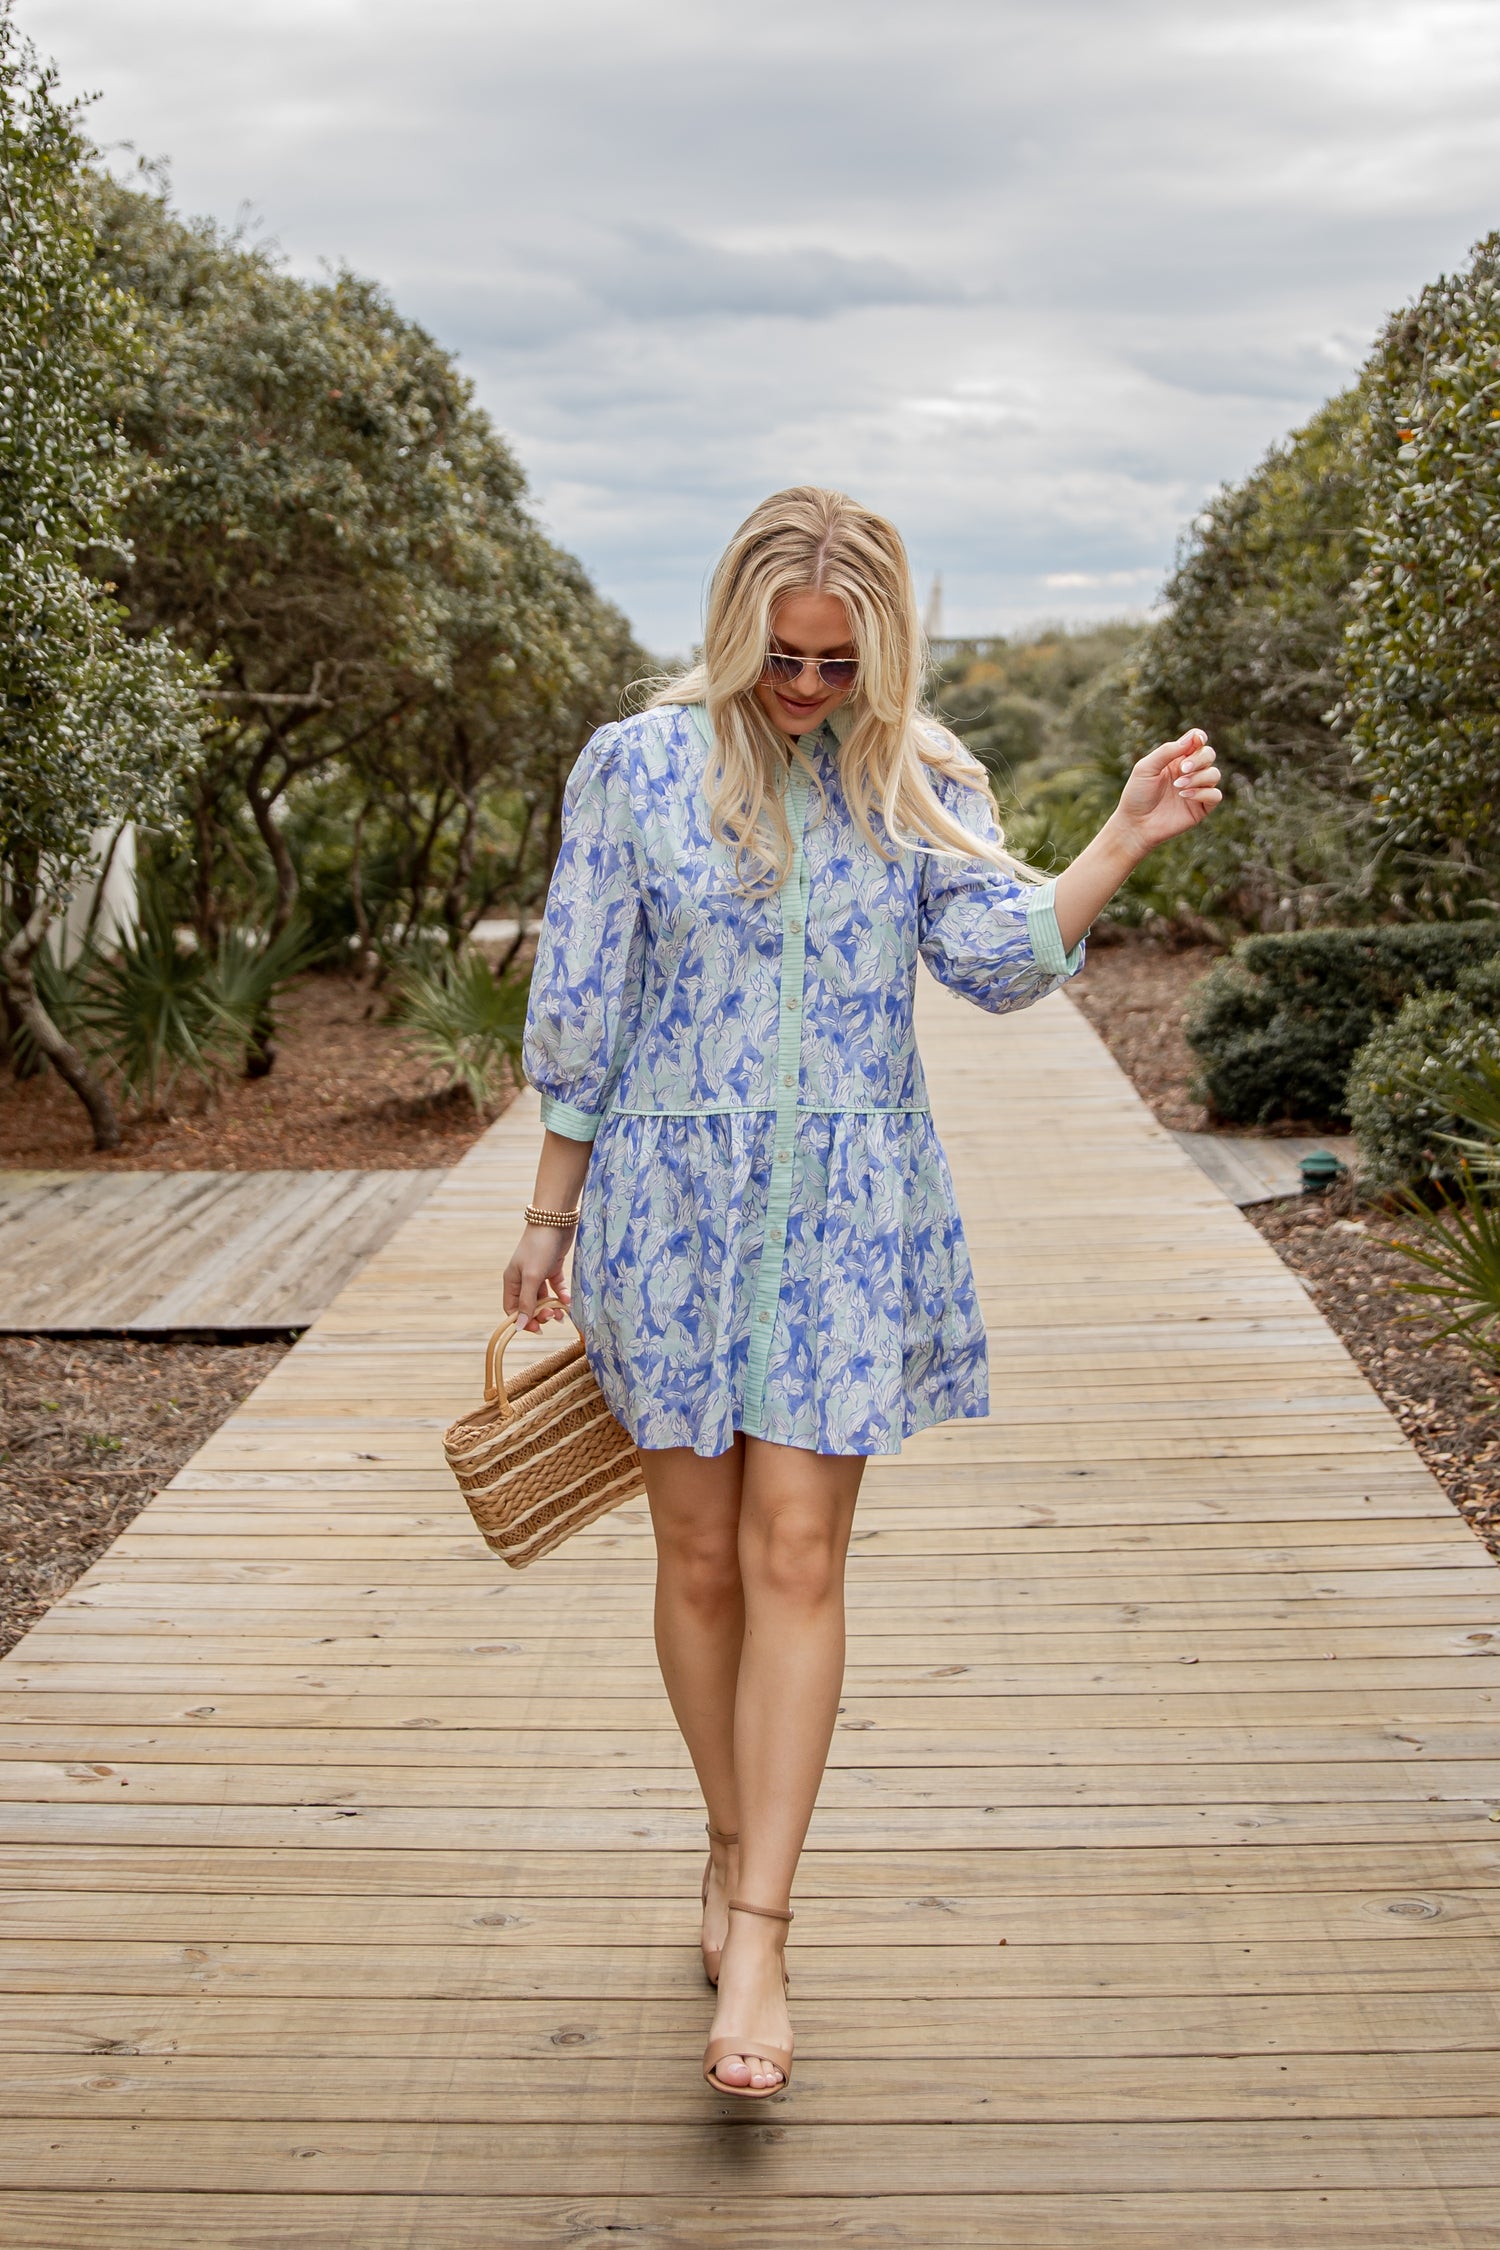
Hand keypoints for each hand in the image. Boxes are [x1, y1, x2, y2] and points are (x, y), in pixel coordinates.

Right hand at [502, 1223, 574, 1333]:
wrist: (556, 1220)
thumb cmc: (539, 1247)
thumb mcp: (532, 1277)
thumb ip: (526, 1302)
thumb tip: (519, 1326)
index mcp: (511, 1280)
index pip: (512, 1309)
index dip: (522, 1321)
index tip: (537, 1328)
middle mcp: (522, 1278)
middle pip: (528, 1305)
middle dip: (540, 1314)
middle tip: (552, 1317)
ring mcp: (537, 1272)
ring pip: (543, 1298)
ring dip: (552, 1308)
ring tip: (561, 1315)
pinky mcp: (552, 1267)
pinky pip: (555, 1287)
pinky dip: (561, 1295)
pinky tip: (568, 1301)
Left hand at [1110, 729, 1221, 859]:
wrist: (1135, 824)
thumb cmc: (1137, 795)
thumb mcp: (1146, 768)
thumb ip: (1167, 751)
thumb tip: (1193, 737)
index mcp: (1176, 759)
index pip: (1196, 741)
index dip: (1200, 737)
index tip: (1197, 740)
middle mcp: (1189, 772)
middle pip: (1208, 755)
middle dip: (1199, 759)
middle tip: (1182, 769)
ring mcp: (1197, 789)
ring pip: (1214, 774)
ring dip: (1199, 777)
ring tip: (1179, 786)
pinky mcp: (1201, 807)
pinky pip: (1215, 795)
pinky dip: (1203, 793)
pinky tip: (1185, 796)